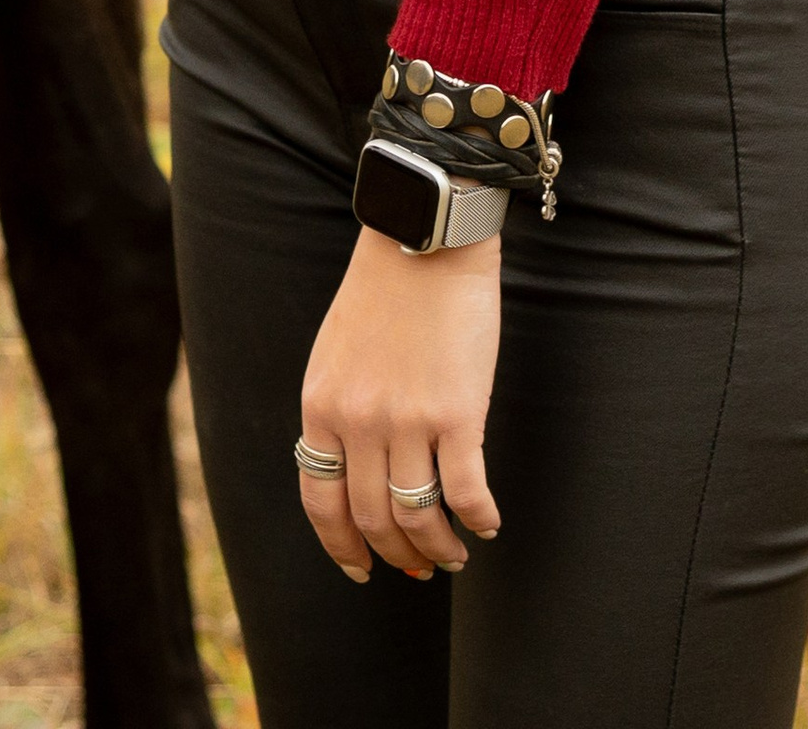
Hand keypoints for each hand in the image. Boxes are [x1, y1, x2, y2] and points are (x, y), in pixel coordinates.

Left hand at [298, 226, 500, 583]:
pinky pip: (466, 492)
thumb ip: (338, 409)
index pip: (322, 501)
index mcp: (321, 405)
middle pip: (373, 519)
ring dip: (438, 550)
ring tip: (454, 556)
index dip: (342, 546)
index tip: (361, 569)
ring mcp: (407, 419)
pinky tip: (487, 525)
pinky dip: (479, 520)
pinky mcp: (456, 413)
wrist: (427, 238)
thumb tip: (356, 474)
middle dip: (397, 556)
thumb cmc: (385, 290)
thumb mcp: (336, 352)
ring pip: (419, 517)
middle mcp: (358, 420)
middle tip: (418, 569)